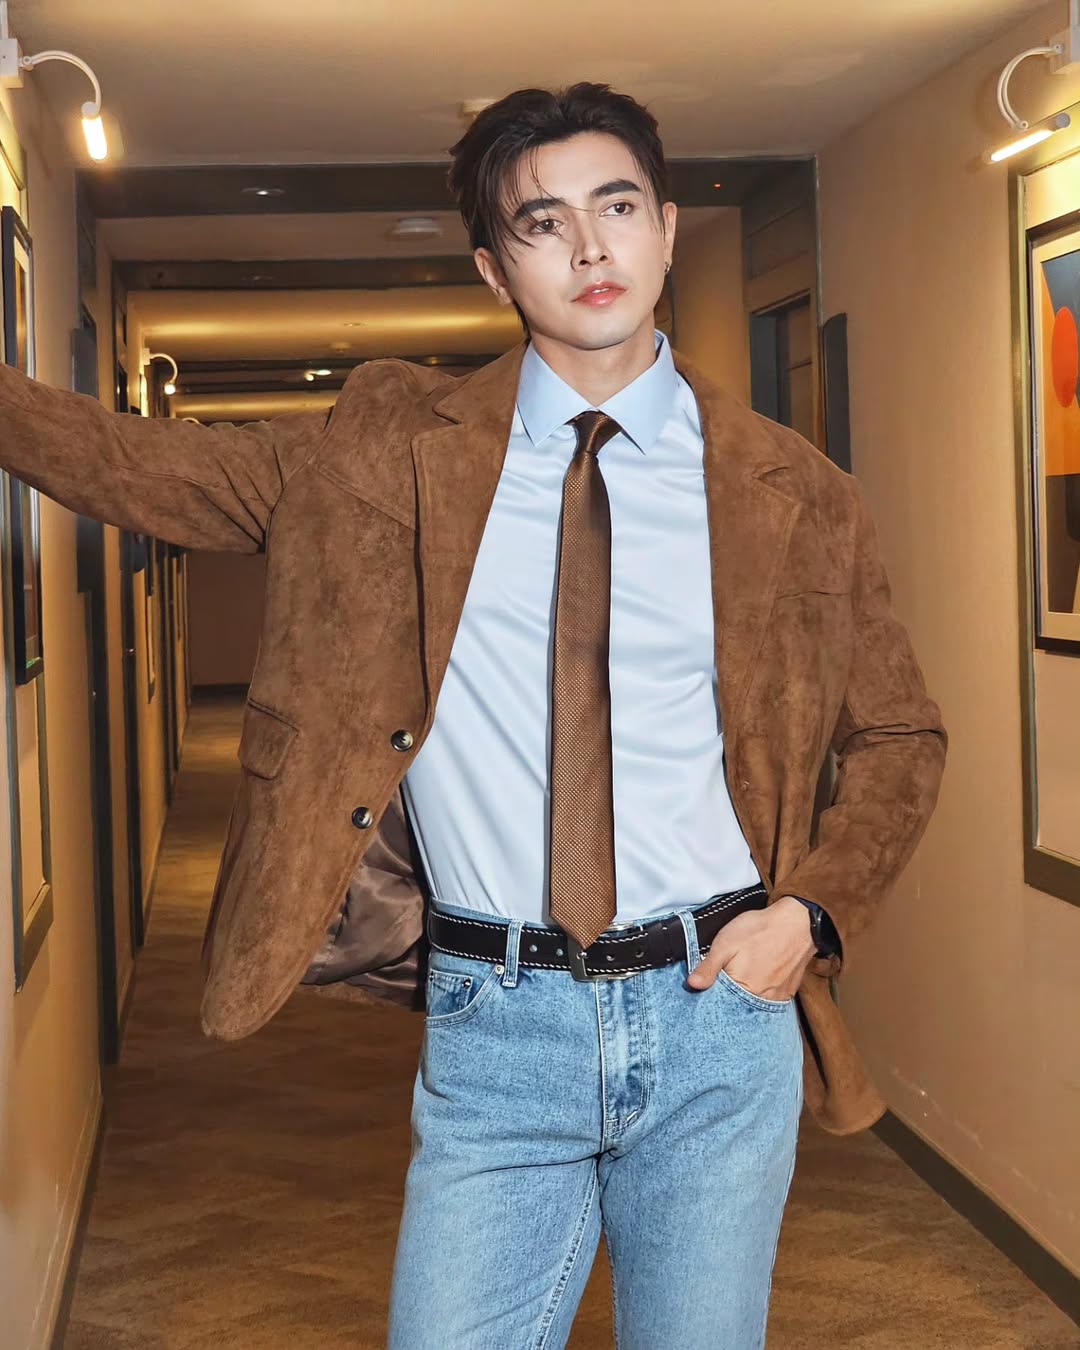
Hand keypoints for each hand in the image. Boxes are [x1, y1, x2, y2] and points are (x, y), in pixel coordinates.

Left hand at [686, 895, 815, 1000]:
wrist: (797, 922)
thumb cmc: (760, 930)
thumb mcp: (726, 943)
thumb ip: (708, 966)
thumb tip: (692, 985)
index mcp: (742, 989)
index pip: (719, 1003)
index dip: (711, 992)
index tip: (709, 982)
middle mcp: (760, 1000)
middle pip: (736, 1006)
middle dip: (728, 996)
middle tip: (730, 972)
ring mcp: (776, 999)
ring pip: (753, 1004)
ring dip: (745, 995)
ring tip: (745, 973)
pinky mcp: (787, 994)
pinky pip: (768, 1000)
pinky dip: (760, 993)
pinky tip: (758, 977)